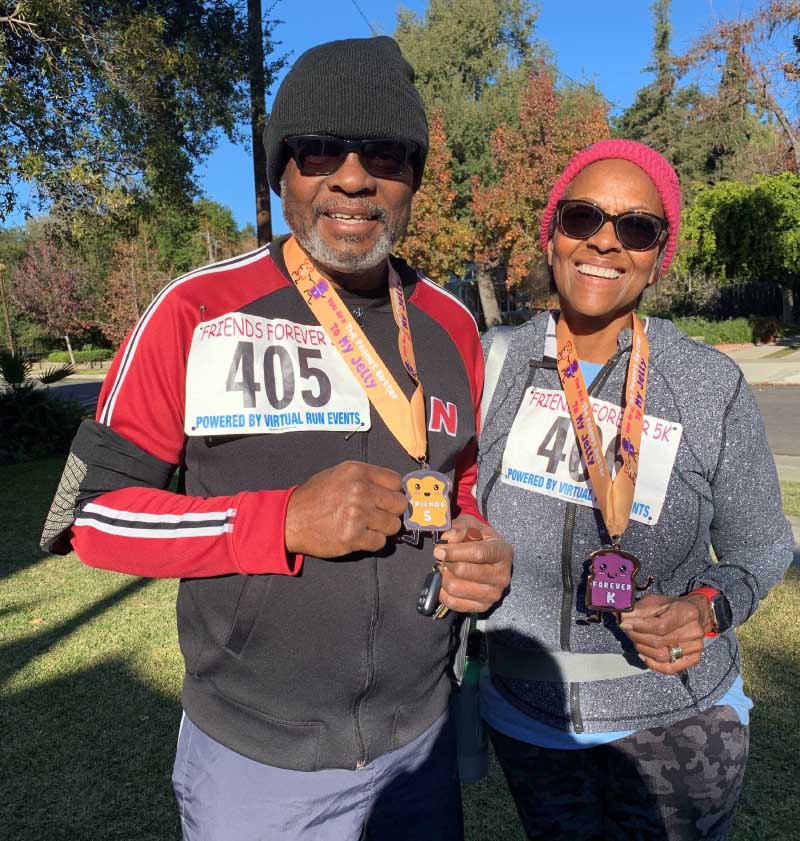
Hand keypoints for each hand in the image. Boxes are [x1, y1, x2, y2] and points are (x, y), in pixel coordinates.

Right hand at [285, 461, 405, 557]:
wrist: (290, 519)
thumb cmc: (314, 497)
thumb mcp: (338, 474)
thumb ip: (365, 478)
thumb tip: (392, 489)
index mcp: (358, 471)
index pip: (396, 481)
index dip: (393, 492)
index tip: (385, 499)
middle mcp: (360, 490)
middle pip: (399, 504)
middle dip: (391, 511)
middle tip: (377, 515)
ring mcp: (358, 514)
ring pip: (393, 525)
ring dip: (383, 528)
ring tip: (367, 526)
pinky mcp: (353, 537)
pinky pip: (380, 542)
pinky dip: (372, 542)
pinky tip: (359, 537)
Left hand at [431, 514, 511, 613]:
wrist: (487, 557)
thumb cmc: (479, 539)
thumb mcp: (472, 525)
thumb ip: (460, 527)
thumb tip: (448, 538)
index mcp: (502, 552)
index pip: (477, 553)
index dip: (455, 552)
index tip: (439, 550)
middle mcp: (501, 576)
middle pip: (464, 571)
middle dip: (447, 563)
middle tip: (441, 557)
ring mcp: (493, 593)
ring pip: (456, 588)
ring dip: (443, 577)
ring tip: (444, 568)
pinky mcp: (483, 606)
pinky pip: (454, 603)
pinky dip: (443, 592)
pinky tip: (445, 581)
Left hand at [618, 593, 712, 674]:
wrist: (695, 614)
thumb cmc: (673, 607)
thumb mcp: (656, 601)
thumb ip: (640, 610)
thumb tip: (624, 619)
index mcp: (686, 612)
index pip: (660, 626)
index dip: (639, 627)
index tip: (625, 624)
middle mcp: (694, 631)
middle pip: (659, 642)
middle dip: (637, 637)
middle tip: (627, 631)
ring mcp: (696, 647)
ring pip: (662, 656)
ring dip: (642, 649)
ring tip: (635, 640)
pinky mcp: (693, 658)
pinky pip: (669, 668)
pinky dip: (653, 664)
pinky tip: (644, 655)